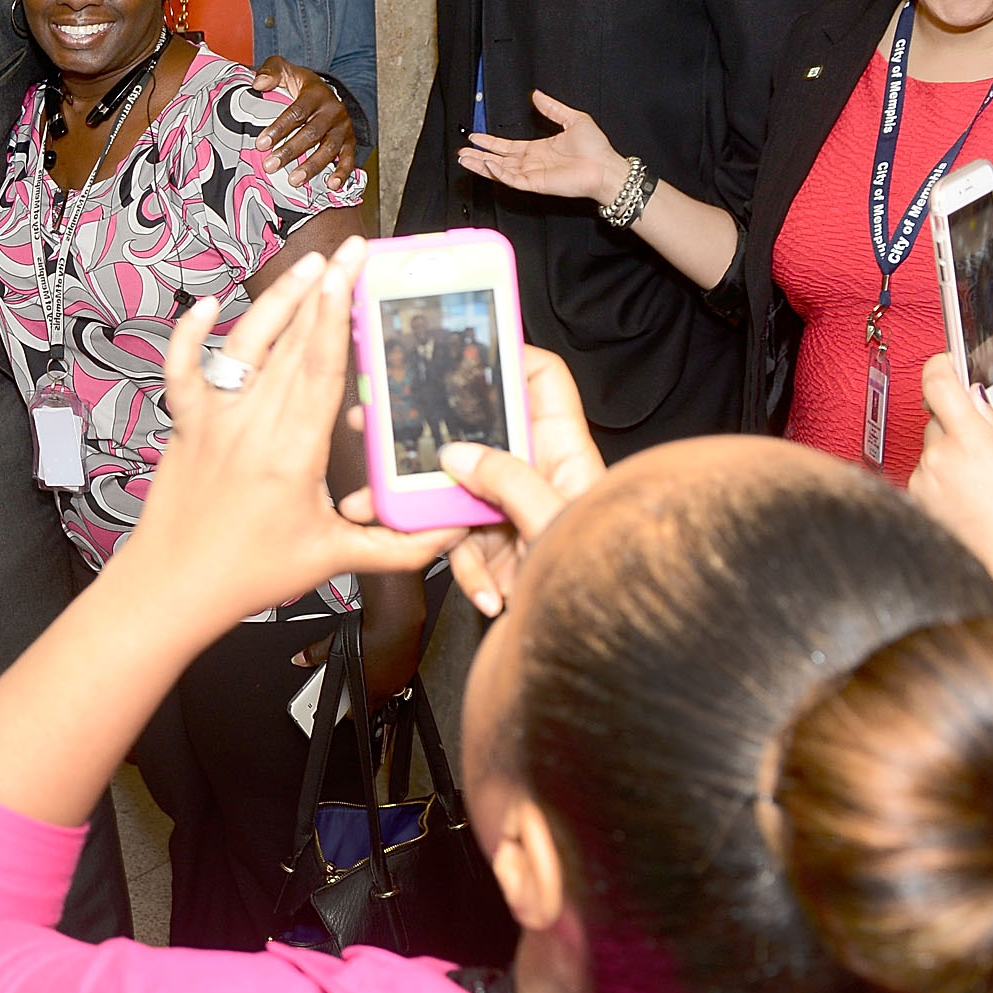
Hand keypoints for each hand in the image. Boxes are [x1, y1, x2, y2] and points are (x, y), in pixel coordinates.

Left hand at [134, 236, 460, 613]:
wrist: (172, 586)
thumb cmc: (248, 575)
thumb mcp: (334, 559)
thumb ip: (399, 544)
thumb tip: (452, 527)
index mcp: (293, 451)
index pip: (321, 368)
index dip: (337, 315)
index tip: (352, 275)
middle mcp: (251, 424)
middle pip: (292, 344)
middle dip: (323, 292)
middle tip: (350, 252)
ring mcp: (214, 419)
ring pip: (246, 345)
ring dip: (277, 300)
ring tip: (308, 264)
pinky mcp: (185, 423)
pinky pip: (183, 369)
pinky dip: (190, 334)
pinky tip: (206, 303)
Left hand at [253, 60, 358, 186]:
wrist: (326, 91)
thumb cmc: (300, 85)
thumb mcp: (285, 70)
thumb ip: (271, 72)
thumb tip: (258, 84)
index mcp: (315, 94)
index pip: (296, 113)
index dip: (278, 129)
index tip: (261, 144)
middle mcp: (332, 110)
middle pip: (311, 133)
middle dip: (290, 152)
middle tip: (270, 165)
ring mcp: (342, 127)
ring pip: (329, 149)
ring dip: (311, 166)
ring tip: (293, 180)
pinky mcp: (350, 141)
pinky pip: (349, 158)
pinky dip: (342, 173)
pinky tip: (331, 185)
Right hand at [361, 343, 606, 617]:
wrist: (603, 649)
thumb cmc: (609, 579)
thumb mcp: (554, 519)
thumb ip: (506, 481)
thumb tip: (460, 454)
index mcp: (564, 452)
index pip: (540, 381)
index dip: (507, 355)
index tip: (464, 343)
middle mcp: (537, 476)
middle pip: (477, 437)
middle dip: (427, 436)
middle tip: (382, 425)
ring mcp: (513, 514)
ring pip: (454, 494)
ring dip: (420, 513)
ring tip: (387, 516)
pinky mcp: (497, 551)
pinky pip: (459, 545)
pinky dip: (463, 571)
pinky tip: (487, 590)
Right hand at [456, 91, 632, 206]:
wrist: (606, 167)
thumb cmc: (596, 148)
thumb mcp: (574, 119)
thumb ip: (553, 108)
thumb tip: (537, 95)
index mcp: (538, 149)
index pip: (507, 146)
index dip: (490, 141)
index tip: (475, 136)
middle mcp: (532, 162)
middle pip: (498, 159)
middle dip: (478, 154)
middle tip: (462, 151)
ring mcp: (532, 174)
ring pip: (499, 170)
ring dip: (481, 164)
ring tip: (465, 158)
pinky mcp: (535, 184)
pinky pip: (511, 179)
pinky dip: (497, 172)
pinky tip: (487, 163)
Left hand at [912, 356, 992, 627]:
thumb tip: (976, 399)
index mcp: (969, 443)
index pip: (939, 383)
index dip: (942, 365)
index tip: (948, 360)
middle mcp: (936, 459)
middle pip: (938, 419)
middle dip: (960, 423)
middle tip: (990, 446)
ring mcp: (921, 483)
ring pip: (933, 450)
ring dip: (953, 455)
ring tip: (986, 485)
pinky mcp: (915, 502)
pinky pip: (928, 476)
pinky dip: (946, 480)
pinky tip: (972, 502)